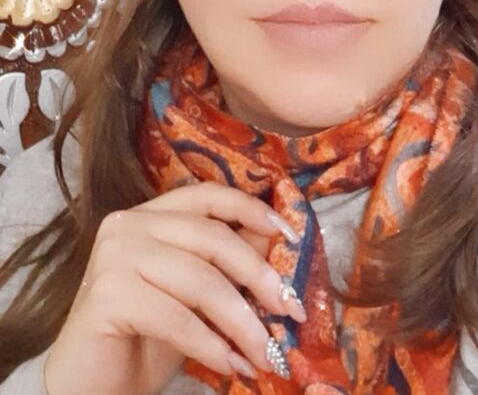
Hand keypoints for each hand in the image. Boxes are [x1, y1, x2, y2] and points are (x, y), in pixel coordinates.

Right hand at [43, 181, 304, 394]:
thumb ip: (229, 264)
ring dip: (242, 322)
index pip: (209, 195)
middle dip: (259, 276)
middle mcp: (129, 224)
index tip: (292, 237)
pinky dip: (211, 344)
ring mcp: (114, 255)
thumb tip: (279, 244)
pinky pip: (176, 317)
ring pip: (200, 280)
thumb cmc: (147, 337)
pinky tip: (231, 365)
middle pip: (213, 238)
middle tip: (291, 311)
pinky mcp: (106, 294)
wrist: (93, 385)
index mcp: (152, 214)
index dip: (253, 210)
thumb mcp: (198, 295)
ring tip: (268, 353)